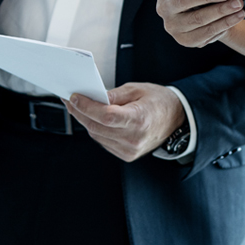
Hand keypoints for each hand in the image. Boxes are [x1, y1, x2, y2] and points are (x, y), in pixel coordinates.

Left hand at [64, 83, 184, 161]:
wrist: (176, 120)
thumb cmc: (158, 101)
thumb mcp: (137, 89)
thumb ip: (114, 94)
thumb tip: (93, 95)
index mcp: (139, 120)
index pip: (106, 116)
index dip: (87, 107)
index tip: (73, 97)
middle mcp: (134, 139)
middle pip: (97, 127)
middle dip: (79, 112)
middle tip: (68, 99)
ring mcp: (130, 150)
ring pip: (97, 135)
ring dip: (85, 120)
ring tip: (76, 106)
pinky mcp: (127, 155)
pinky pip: (104, 141)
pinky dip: (95, 129)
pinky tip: (90, 117)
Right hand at [156, 0, 244, 47]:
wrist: (200, 13)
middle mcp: (164, 8)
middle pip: (184, 2)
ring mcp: (173, 26)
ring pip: (198, 19)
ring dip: (221, 11)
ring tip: (237, 4)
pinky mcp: (185, 40)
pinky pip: (206, 33)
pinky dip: (224, 23)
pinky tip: (236, 16)